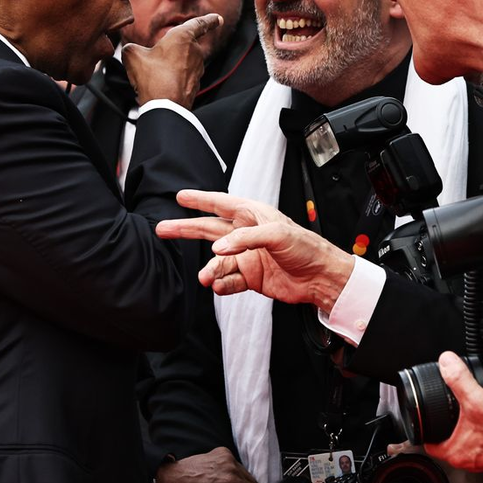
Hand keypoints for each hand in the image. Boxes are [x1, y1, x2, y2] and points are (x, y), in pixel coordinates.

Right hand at [122, 13, 220, 108]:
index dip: (209, 20)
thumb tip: (131, 50)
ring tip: (156, 75)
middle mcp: (195, 51)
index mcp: (182, 37)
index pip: (200, 24)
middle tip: (157, 60)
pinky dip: (174, 79)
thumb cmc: (152, 77)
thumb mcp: (132, 55)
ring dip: (173, 66)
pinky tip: (161, 86)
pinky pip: (184, 77)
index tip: (218, 18)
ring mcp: (197, 69)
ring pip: (184, 62)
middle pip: (185, 45)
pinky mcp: (196, 84)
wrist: (165, 106)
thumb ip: (132, 47)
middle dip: (174, 50)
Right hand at [156, 190, 355, 311]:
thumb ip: (246, 239)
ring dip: (209, 270)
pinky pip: (229, 281)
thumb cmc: (306, 247)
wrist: (320, 278)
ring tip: (206, 278)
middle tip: (163, 228)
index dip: (200, 200)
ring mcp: (247, 257)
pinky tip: (219, 287)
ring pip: (217, 261)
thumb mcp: (278, 234)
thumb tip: (218, 249)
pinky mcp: (251, 277)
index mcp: (254, 216)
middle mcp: (246, 235)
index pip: (222, 203)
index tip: (180, 196)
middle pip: (209, 230)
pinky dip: (221, 284)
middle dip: (186, 229)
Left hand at [423, 353, 482, 474]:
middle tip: (449, 413)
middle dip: (448, 428)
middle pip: (450, 443)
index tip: (425, 421)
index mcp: (456, 453)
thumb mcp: (478, 399)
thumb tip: (446, 362)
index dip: (425, 431)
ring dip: (470, 431)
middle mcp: (470, 461)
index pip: (430, 444)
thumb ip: (459, 379)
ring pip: (470, 444)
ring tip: (471, 414)